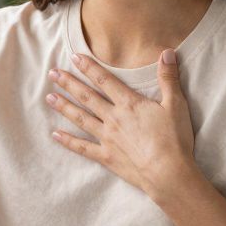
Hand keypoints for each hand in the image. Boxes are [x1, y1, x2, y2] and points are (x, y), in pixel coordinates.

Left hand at [45, 50, 200, 198]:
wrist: (167, 173)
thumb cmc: (174, 139)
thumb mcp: (176, 105)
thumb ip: (168, 78)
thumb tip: (167, 52)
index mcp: (128, 104)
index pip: (104, 80)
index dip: (88, 67)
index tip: (74, 57)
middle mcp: (113, 118)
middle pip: (87, 97)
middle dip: (69, 84)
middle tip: (52, 74)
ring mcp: (107, 138)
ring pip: (81, 118)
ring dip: (64, 107)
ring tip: (49, 97)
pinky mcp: (106, 156)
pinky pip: (82, 147)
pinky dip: (68, 141)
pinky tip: (55, 134)